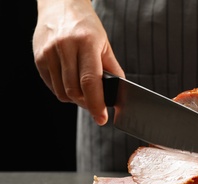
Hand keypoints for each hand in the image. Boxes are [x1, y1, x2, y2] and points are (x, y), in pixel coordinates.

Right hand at [32, 0, 123, 124]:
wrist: (61, 6)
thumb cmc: (86, 26)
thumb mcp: (105, 44)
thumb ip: (112, 69)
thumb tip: (118, 94)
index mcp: (86, 43)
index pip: (90, 81)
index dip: (96, 104)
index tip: (102, 119)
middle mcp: (65, 47)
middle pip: (75, 90)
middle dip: (87, 104)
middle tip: (95, 105)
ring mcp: (49, 52)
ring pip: (62, 92)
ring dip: (75, 99)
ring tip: (84, 92)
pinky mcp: (39, 58)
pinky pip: (52, 86)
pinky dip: (63, 91)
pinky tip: (71, 83)